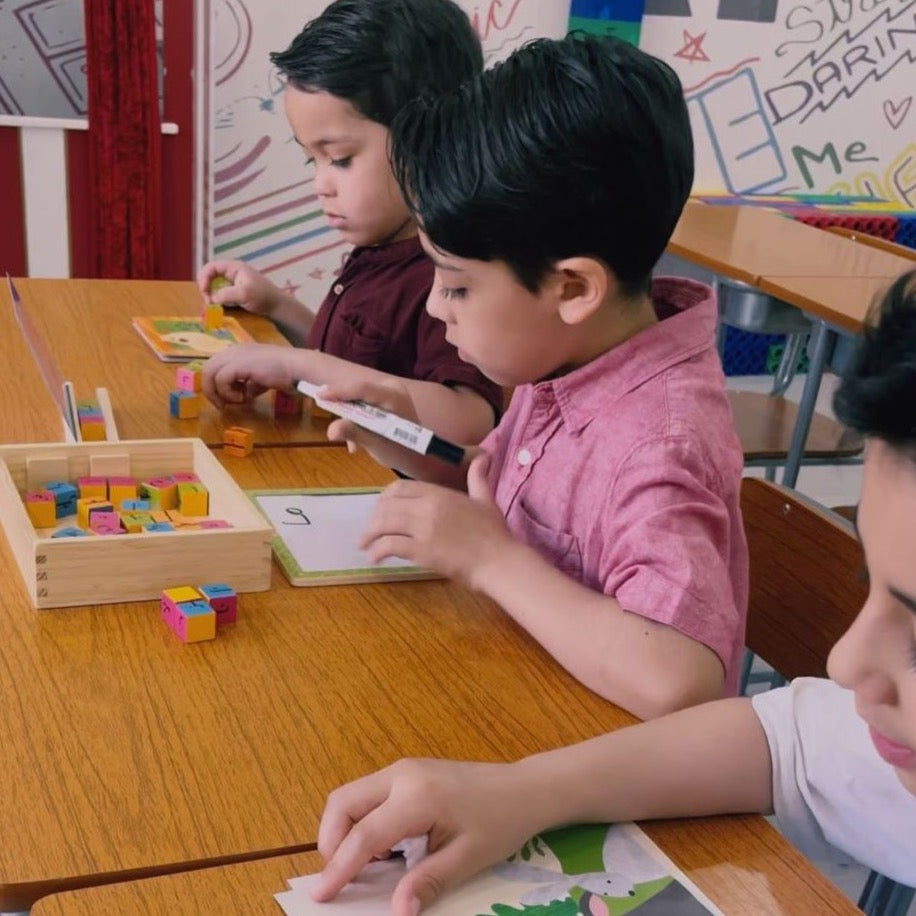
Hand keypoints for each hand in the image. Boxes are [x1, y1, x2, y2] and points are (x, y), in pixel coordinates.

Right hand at [197, 259, 281, 315]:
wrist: (277, 307)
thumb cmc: (263, 296)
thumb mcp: (244, 294)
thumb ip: (226, 294)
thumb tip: (211, 299)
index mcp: (234, 267)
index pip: (212, 267)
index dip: (204, 277)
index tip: (204, 292)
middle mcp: (232, 273)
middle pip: (210, 276)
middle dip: (206, 288)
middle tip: (208, 302)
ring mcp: (234, 283)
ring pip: (215, 286)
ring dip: (211, 295)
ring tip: (212, 306)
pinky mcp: (235, 293)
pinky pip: (221, 294)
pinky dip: (217, 300)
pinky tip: (218, 308)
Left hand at [201, 343, 298, 407]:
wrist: (297, 367)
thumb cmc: (285, 373)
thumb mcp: (262, 378)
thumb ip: (250, 384)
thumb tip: (245, 395)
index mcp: (239, 351)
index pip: (215, 366)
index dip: (216, 384)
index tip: (227, 399)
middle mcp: (233, 350)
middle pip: (207, 369)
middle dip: (211, 390)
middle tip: (223, 405)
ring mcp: (235, 355)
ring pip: (209, 373)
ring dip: (218, 392)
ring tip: (235, 401)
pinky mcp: (238, 364)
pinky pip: (221, 380)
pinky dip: (228, 393)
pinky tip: (244, 397)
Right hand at [312, 758, 540, 913]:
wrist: (523, 789)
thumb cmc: (499, 823)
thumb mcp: (466, 859)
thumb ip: (427, 882)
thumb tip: (396, 912)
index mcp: (417, 797)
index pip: (365, 835)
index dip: (339, 867)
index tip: (319, 895)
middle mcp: (401, 775)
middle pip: (343, 803)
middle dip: (330, 841)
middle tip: (340, 877)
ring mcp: (403, 769)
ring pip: (351, 795)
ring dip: (343, 830)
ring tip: (363, 865)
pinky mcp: (406, 772)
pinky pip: (367, 794)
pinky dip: (360, 820)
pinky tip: (383, 846)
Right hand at [320, 377, 422, 467]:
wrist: (416, 456)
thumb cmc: (400, 451)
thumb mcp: (376, 445)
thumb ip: (354, 433)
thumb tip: (330, 430)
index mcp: (394, 396)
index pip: (362, 389)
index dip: (339, 391)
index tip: (318, 395)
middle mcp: (391, 387)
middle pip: (356, 391)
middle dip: (342, 406)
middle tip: (328, 419)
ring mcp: (387, 390)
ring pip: (356, 397)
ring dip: (349, 417)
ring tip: (354, 444)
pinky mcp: (383, 396)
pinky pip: (361, 402)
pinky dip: (355, 419)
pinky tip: (358, 442)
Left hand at [359, 453, 509, 586]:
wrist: (499, 561)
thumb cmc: (494, 533)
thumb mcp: (486, 499)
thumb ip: (478, 478)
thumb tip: (483, 456)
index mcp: (440, 493)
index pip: (400, 487)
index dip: (385, 497)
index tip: (381, 508)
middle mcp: (427, 507)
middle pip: (387, 505)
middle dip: (374, 518)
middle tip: (370, 530)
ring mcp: (423, 529)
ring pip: (384, 524)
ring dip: (370, 534)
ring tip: (365, 545)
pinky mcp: (421, 551)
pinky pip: (390, 546)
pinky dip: (377, 551)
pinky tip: (375, 558)